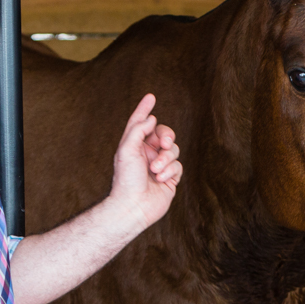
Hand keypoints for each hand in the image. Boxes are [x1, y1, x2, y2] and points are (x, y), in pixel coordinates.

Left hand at [108, 93, 182, 230]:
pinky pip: (178, 166)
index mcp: (134, 145)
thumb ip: (138, 130)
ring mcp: (159, 165)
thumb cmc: (125, 179)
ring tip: (155, 170)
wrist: (133, 206)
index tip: (151, 97)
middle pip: (164, 134)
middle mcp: (147, 153)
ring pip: (174, 150)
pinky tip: (160, 179)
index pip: (140, 123)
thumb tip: (151, 119)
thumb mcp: (126, 150)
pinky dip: (170, 170)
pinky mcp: (170, 177)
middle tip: (164, 143)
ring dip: (166, 159)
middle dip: (167, 136)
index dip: (145, 109)